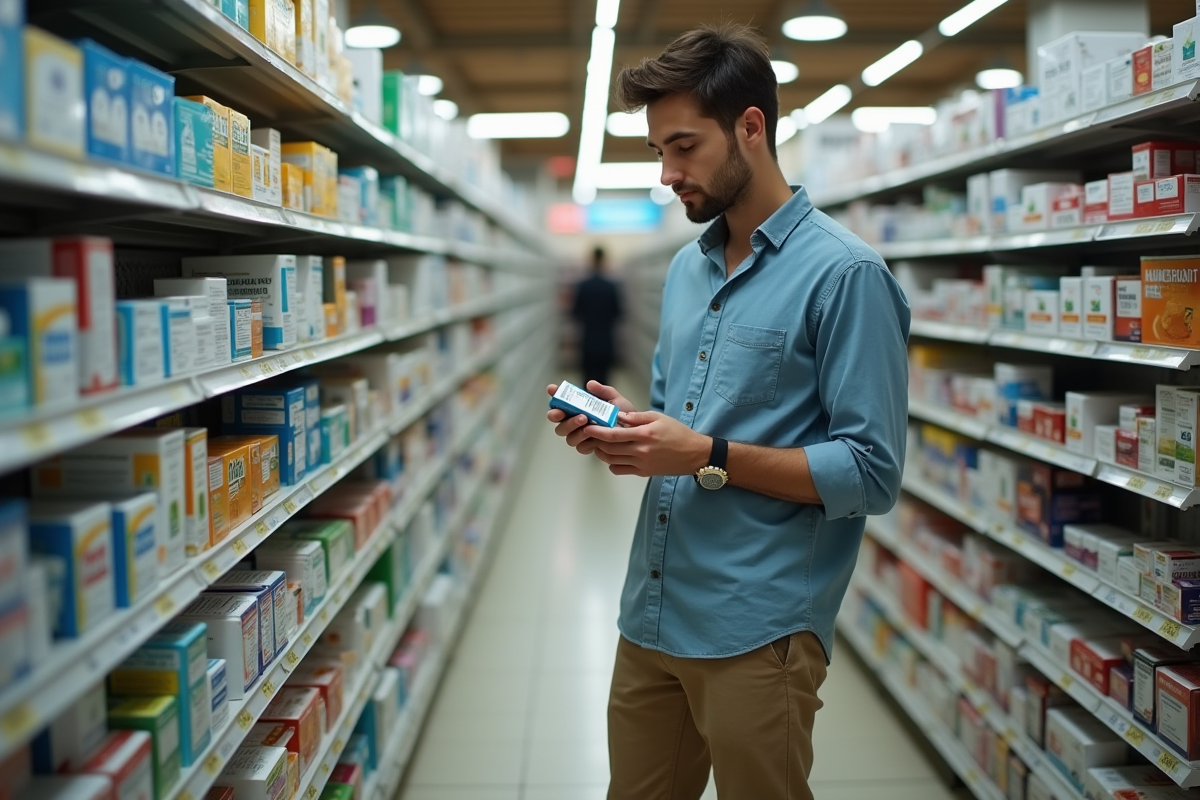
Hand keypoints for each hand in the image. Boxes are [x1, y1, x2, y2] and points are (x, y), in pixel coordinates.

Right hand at [545, 381, 638, 455]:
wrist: (635, 431)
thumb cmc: (623, 414)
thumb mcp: (615, 399)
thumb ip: (603, 391)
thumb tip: (590, 384)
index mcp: (577, 407)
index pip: (560, 400)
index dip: (554, 394)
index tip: (552, 388)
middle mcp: (574, 421)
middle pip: (556, 420)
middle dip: (559, 415)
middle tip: (572, 410)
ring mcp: (579, 435)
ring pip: (567, 435)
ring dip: (573, 427)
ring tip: (586, 421)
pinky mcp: (587, 446)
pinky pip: (580, 446)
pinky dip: (585, 441)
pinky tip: (594, 436)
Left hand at [587, 411, 710, 477]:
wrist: (694, 454)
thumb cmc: (678, 433)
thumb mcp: (659, 417)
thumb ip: (637, 417)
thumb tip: (618, 416)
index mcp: (644, 435)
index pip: (613, 435)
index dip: (596, 431)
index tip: (588, 427)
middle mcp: (641, 451)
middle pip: (608, 448)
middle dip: (595, 441)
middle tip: (590, 433)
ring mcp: (641, 464)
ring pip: (611, 460)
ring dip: (601, 452)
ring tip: (599, 443)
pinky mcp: (643, 472)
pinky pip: (619, 470)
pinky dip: (612, 463)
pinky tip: (614, 455)